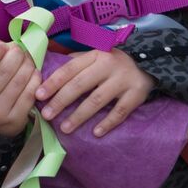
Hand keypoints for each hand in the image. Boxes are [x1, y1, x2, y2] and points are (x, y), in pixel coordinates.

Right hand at [0, 40, 40, 136]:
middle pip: (5, 70)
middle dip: (17, 55)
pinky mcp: (12, 121)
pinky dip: (35, 79)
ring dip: (28, 65)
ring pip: (19, 81)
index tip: (4, 47)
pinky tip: (34, 73)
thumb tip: (6, 40)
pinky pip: (29, 94)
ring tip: (28, 60)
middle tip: (21, 51)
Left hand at [35, 49, 155, 137]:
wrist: (148, 63)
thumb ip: (75, 62)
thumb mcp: (95, 56)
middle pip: (81, 84)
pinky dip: (108, 122)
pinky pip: (120, 111)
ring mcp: (123, 80)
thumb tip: (46, 72)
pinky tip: (96, 132)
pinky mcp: (137, 94)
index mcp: (95, 55)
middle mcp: (109, 65)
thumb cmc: (113, 63)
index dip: (53, 82)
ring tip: (65, 128)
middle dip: (61, 100)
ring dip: (80, 115)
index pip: (70, 68)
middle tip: (46, 115)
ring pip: (98, 99)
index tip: (38, 95)